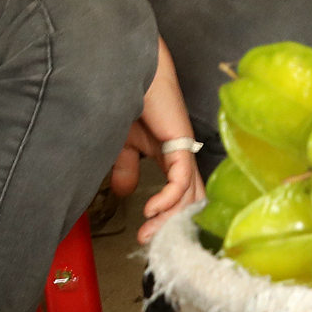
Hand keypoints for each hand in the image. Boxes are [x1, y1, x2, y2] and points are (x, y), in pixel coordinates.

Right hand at [123, 42, 202, 241]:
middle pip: (189, 199)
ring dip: (168, 219)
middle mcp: (181, 153)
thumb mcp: (121, 142)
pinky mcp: (180, 141)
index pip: (179, 193)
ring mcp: (183, 147)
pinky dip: (168, 199)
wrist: (126, 67)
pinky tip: (151, 210)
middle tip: (151, 245)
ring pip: (189, 194)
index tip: (146, 235)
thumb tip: (127, 194)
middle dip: (172, 226)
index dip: (167, 217)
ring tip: (148, 234)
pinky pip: (181, 179)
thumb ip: (125, 167)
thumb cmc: (125, 97)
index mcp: (169, 154)